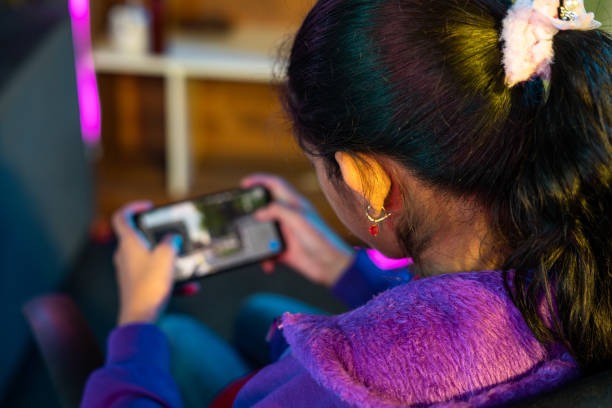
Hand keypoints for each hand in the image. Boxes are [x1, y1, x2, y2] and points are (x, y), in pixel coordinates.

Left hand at [111, 202, 181, 325]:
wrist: (140, 318)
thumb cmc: (148, 286)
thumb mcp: (166, 256)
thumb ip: (170, 242)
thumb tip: (172, 239)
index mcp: (128, 243)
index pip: (121, 217)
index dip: (133, 208)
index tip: (148, 207)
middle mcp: (125, 256)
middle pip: (139, 238)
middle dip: (159, 237)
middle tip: (174, 237)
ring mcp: (130, 272)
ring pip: (152, 259)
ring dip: (170, 261)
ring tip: (186, 266)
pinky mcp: (137, 286)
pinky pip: (157, 277)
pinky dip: (172, 280)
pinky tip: (190, 287)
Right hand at [241, 173, 353, 287]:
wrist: (332, 266)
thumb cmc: (321, 239)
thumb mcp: (299, 219)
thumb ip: (278, 211)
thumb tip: (258, 213)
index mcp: (294, 203)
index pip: (275, 184)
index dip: (259, 180)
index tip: (244, 184)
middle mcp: (289, 216)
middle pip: (265, 208)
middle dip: (252, 212)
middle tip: (239, 215)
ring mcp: (286, 234)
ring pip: (263, 232)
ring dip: (257, 240)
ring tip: (253, 245)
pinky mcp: (284, 251)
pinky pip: (267, 252)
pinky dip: (265, 258)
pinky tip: (269, 265)